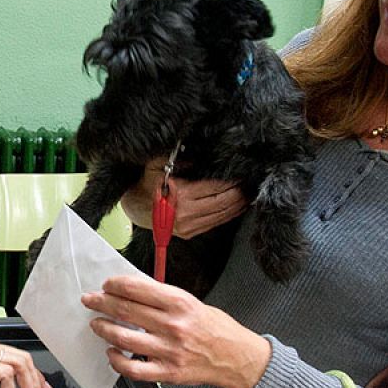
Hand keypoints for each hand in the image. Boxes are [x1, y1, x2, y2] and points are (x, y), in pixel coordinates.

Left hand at [80, 273, 270, 387]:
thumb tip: (131, 291)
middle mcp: (173, 325)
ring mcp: (169, 350)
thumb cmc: (214, 328)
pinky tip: (112, 352)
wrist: (237, 357)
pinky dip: (117, 360)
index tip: (106, 285)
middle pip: (125, 310)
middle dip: (101, 303)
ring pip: (124, 338)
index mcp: (179, 303)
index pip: (136, 288)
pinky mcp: (167, 372)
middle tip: (90, 300)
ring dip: (104, 328)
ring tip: (97, 324)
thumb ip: (163, 298)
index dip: (115, 285)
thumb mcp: (192, 303)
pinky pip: (133, 368)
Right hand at [120, 159, 246, 237]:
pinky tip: (237, 206)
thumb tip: (200, 155)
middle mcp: (186, 214)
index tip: (242, 173)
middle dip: (240, 193)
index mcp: (181, 195)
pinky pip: (216, 223)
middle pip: (223, 202)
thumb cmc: (147, 184)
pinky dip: (230, 214)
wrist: (136, 208)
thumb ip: (178, 158)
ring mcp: (189, 227)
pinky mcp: (190, 233)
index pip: (215, 187)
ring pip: (223, 215)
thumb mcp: (157, 164)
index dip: (231, 181)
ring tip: (249, 193)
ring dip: (239, 204)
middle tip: (251, 182)